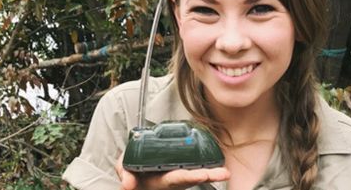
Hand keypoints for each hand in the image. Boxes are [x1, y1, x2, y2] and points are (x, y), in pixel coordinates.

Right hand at [115, 154, 229, 189]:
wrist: (138, 171)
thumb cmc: (134, 171)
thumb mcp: (125, 170)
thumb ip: (126, 175)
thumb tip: (127, 185)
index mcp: (161, 179)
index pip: (177, 178)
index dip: (189, 176)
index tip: (201, 174)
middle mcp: (173, 179)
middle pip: (192, 177)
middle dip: (208, 176)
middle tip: (223, 174)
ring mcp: (179, 174)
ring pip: (196, 172)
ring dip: (211, 173)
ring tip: (224, 172)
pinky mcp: (182, 167)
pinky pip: (196, 167)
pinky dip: (207, 169)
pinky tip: (219, 165)